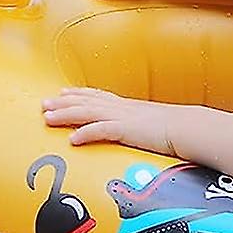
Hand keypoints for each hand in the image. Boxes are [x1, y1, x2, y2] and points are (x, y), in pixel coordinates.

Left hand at [42, 87, 178, 152]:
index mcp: (127, 106)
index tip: (62, 93)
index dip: (78, 94)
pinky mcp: (126, 130)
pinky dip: (85, 133)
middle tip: (43, 104)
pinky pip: (101, 130)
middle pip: (85, 102)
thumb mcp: (151, 124)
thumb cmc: (175, 128)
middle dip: (63, 103)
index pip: (97, 96)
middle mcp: (121, 108)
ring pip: (87, 113)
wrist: (189, 128)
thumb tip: (135, 131)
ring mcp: (123, 117)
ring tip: (47, 118)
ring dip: (65, 115)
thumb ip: (138, 125)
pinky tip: (72, 139)